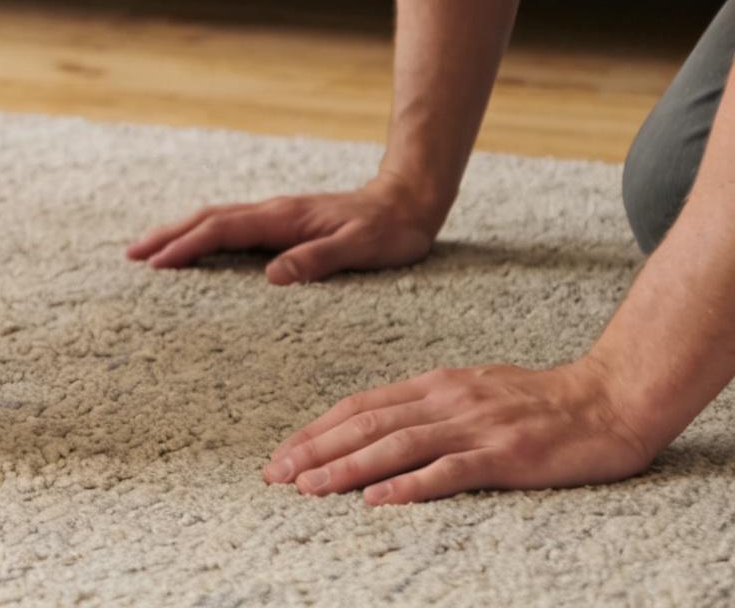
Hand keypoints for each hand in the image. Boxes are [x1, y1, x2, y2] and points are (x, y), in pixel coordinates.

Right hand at [124, 175, 441, 283]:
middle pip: (206, 219)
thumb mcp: (361, 249)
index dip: (186, 246)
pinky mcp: (281, 221)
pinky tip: (194, 245)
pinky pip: (230, 226)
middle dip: (167, 235)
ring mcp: (275, 214)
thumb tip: (271, 277)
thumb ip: (316, 260)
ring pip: (215, 219)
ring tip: (148, 250)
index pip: (222, 230)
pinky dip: (201, 233)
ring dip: (178, 232)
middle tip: (130, 254)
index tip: (155, 264)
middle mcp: (272, 211)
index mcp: (283, 218)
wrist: (409, 200)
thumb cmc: (389, 230)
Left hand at [263, 359, 656, 504]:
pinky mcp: (506, 454)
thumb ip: (428, 405)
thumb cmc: (542, 400)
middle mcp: (448, 400)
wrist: (610, 398)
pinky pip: (450, 471)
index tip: (282, 454)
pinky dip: (410, 485)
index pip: (361, 406)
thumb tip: (377, 424)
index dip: (317, 430)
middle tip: (275, 475)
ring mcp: (476, 426)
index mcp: (436, 384)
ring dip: (346, 468)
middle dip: (315, 450)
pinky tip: (377, 501)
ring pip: (397, 445)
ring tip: (308, 488)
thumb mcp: (473, 389)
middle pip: (367, 424)